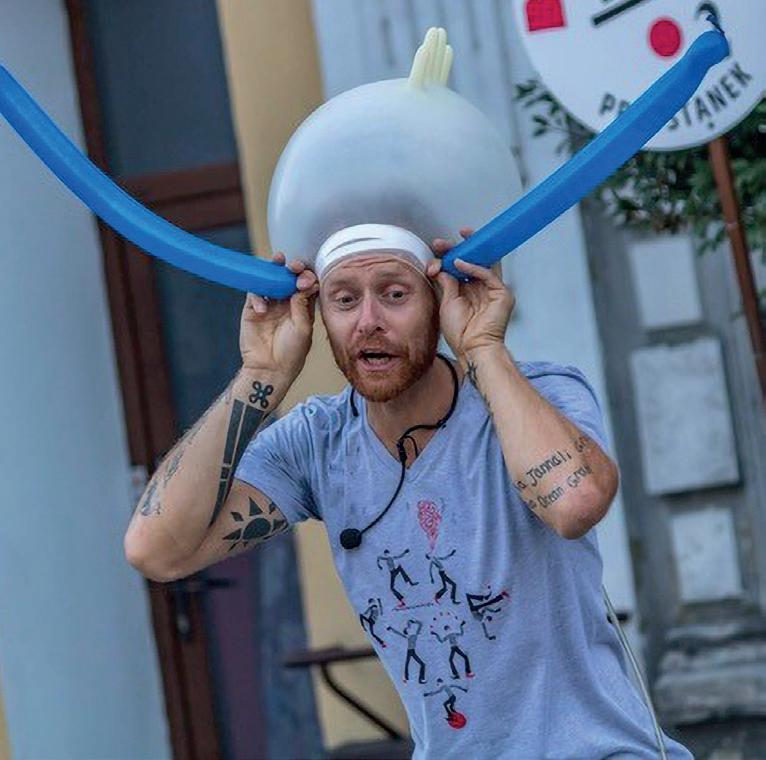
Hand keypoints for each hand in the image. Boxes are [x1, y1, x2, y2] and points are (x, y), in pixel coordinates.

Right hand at [239, 252, 318, 377]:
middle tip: (292, 266)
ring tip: (278, 262)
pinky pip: (254, 293)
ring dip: (274, 269)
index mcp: (302, 306)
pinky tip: (262, 309)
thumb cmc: (291, 352)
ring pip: (270, 279)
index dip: (307, 276)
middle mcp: (286, 302)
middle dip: (292, 268)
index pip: (306, 284)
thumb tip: (302, 283)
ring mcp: (269, 304)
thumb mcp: (303, 329)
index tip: (306, 279)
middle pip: (288, 277)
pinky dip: (258, 296)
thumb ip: (302, 305)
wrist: (269, 368)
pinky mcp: (252, 309)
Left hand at [426, 228, 514, 359]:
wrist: (472, 349)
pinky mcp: (502, 294)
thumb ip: (446, 283)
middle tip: (441, 243)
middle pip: (471, 261)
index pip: (459, 267)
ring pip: (482, 262)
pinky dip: (474, 266)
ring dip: (467, 251)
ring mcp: (492, 290)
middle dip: (456, 249)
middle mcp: (481, 288)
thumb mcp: (447, 302)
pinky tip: (459, 263)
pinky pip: (488, 274)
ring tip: (451, 245)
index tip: (436, 249)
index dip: (448, 257)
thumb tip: (441, 265)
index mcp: (468, 291)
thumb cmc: (460, 333)